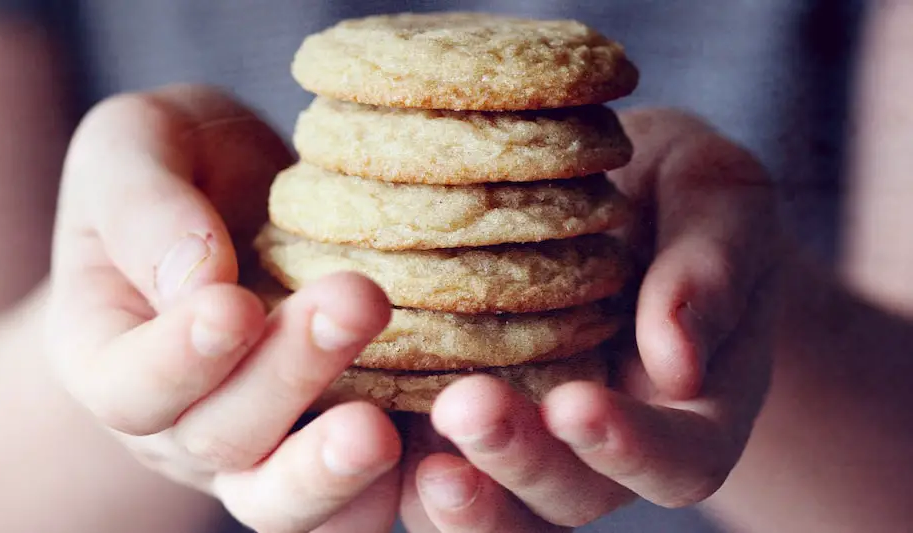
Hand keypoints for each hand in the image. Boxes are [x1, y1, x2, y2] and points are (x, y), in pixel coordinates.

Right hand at [45, 85, 402, 532]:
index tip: (235, 307)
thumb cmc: (183, 163)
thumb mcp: (137, 146)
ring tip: (379, 431)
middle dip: (289, 378)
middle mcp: (178, 422)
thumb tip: (198, 281)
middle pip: (221, 438)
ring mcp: (255, 447)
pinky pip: (352, 501)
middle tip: (357, 304)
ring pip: (282, 499)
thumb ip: (145, 207)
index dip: (178, 359)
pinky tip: (435, 457)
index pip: (129, 385)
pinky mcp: (327, 449)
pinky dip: (389, 490)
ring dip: (332, 470)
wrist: (246, 194)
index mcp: (110, 352)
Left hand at [399, 108, 778, 530]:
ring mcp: (536, 439)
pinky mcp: (465, 417)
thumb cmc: (683, 194)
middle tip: (466, 408)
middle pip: (573, 497)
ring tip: (408, 454)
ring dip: (458, 493)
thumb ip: (712, 271)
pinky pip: (432, 461)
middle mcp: (608, 446)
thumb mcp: (721, 202)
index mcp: (695, 411)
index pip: (679, 460)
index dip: (631, 447)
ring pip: (499, 506)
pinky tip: (354, 422)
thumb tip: (678, 362)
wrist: (617, 193)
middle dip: (521, 463)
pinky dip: (398, 461)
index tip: (575, 406)